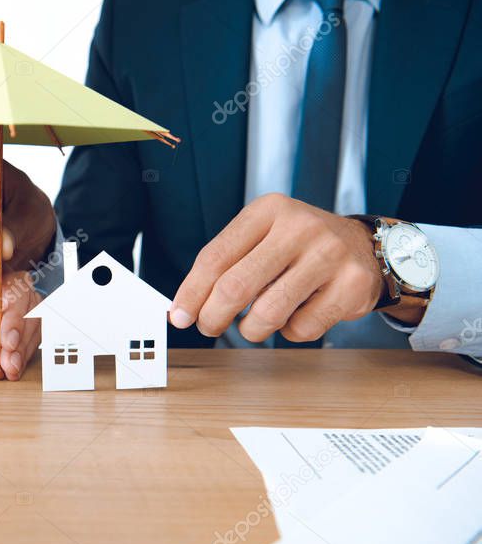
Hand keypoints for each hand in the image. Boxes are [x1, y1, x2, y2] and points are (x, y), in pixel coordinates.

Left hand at [169, 193, 387, 342]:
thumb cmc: (298, 247)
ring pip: (268, 313)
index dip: (191, 293)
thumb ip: (224, 265)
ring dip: (251, 330)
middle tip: (209, 326)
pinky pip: (302, 327)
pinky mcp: (351, 285)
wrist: (363, 246)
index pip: (215, 257)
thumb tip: (183, 307)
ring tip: (253, 324)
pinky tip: (296, 315)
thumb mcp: (260, 238)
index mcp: (267, 211)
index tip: (179, 316)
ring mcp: (329, 255)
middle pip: (236, 287)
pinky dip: (289, 332)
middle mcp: (299, 227)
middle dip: (213, 316)